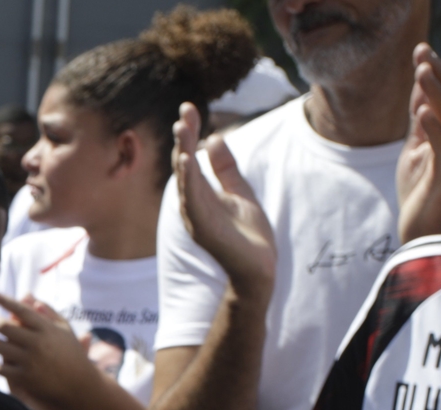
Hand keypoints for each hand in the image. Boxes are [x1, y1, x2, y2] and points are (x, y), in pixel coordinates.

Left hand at [0, 292, 96, 409]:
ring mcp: (30, 360)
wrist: (80, 384)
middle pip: (5, 327)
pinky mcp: (24, 377)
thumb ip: (47, 311)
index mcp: (47, 329)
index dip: (5, 301)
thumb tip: (28, 296)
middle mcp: (37, 343)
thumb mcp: (64, 329)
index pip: (22, 311)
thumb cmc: (71, 353)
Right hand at [172, 101, 275, 295]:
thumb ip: (226, 168)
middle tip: (185, 111)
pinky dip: (188, 180)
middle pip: (185, 164)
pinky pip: (192, 200)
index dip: (190, 132)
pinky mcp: (203, 229)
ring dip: (182, 153)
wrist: (258, 269)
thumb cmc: (248, 236)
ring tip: (182, 129)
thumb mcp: (240, 192)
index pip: (191, 156)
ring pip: (185, 179)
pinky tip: (186, 161)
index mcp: (201, 194)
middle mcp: (193, 203)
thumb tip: (215, 137)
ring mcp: (196, 216)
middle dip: (184, 137)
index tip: (189, 107)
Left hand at [397, 43, 440, 242]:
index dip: (435, 71)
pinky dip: (433, 127)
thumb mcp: (415, 148)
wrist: (423, 226)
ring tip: (422, 73)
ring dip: (436, 93)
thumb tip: (419, 93)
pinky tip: (423, 112)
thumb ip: (419, 123)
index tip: (421, 50)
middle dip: (437, 74)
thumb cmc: (420, 187)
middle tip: (422, 53)